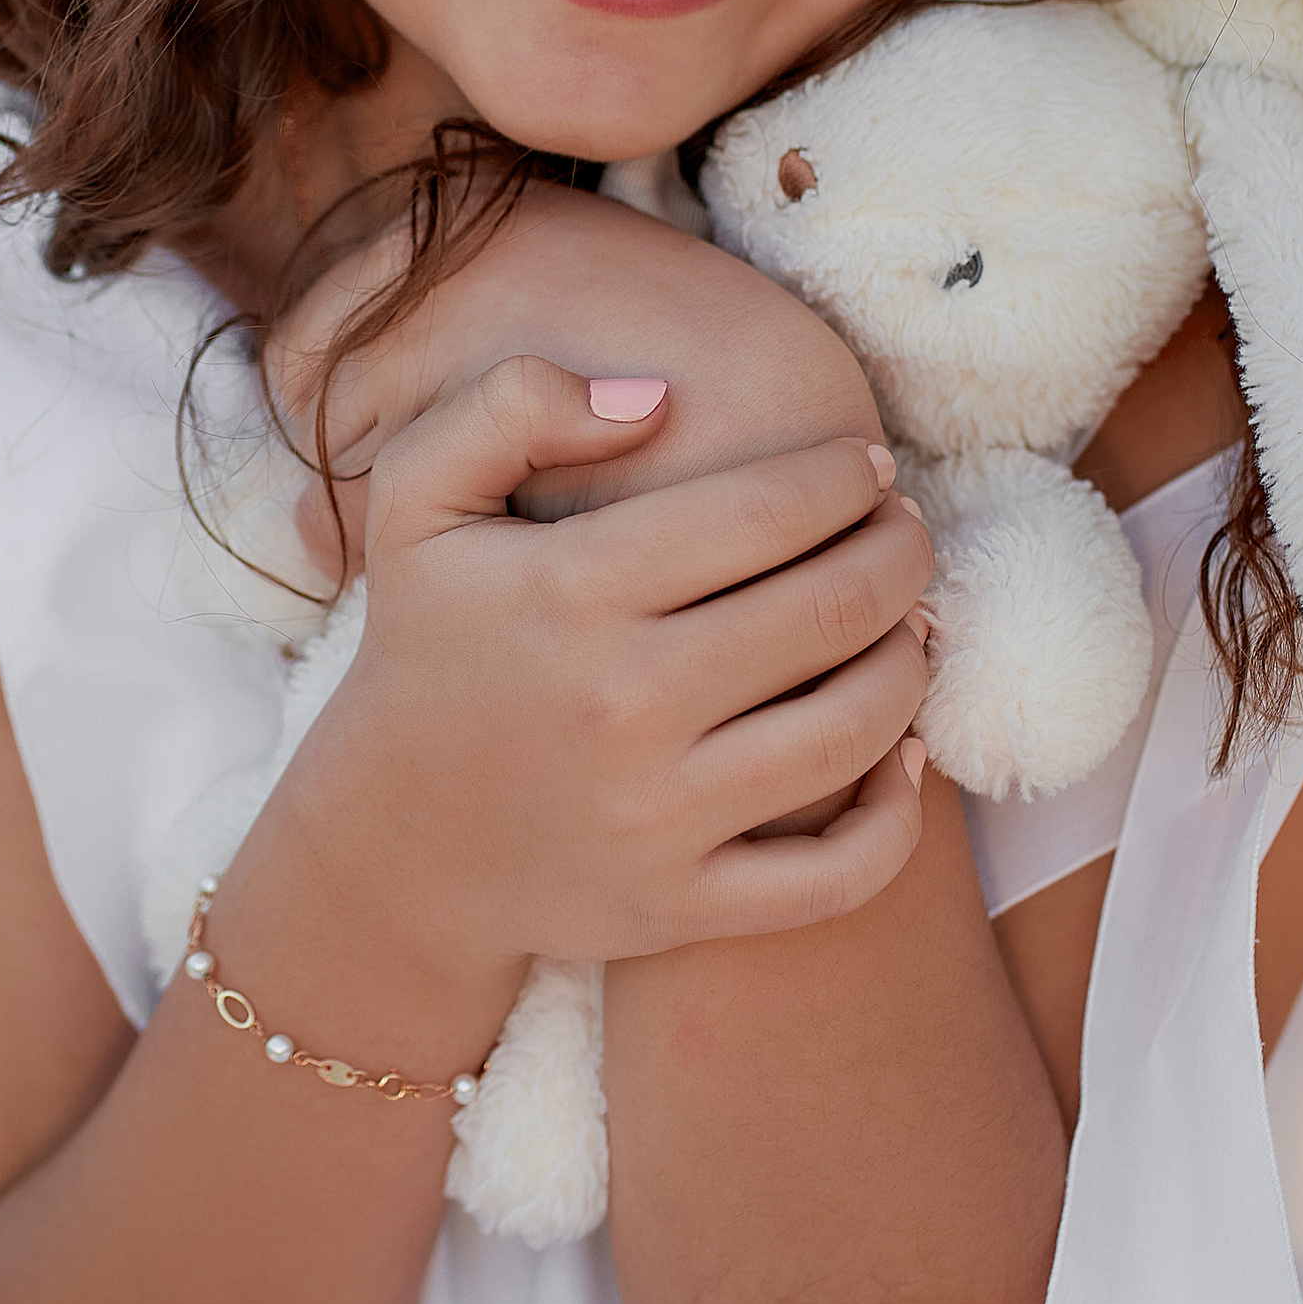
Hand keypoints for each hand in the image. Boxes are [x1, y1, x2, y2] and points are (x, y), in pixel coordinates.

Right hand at [279, 359, 931, 986]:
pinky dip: (898, 817)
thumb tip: (655, 396)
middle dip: (900, 555)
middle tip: (905, 536)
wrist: (392, 841)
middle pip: (834, 609)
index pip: (769, 508)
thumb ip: (511, 404)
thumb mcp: (420, 500)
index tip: (865, 467)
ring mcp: (655, 815)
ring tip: (909, 625)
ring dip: (910, 662)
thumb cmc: (431, 647)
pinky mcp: (679, 906)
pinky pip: (839, 875)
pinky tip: (902, 758)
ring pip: (856, 729)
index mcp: (571, 589)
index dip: (845, 476)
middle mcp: (621, 701)